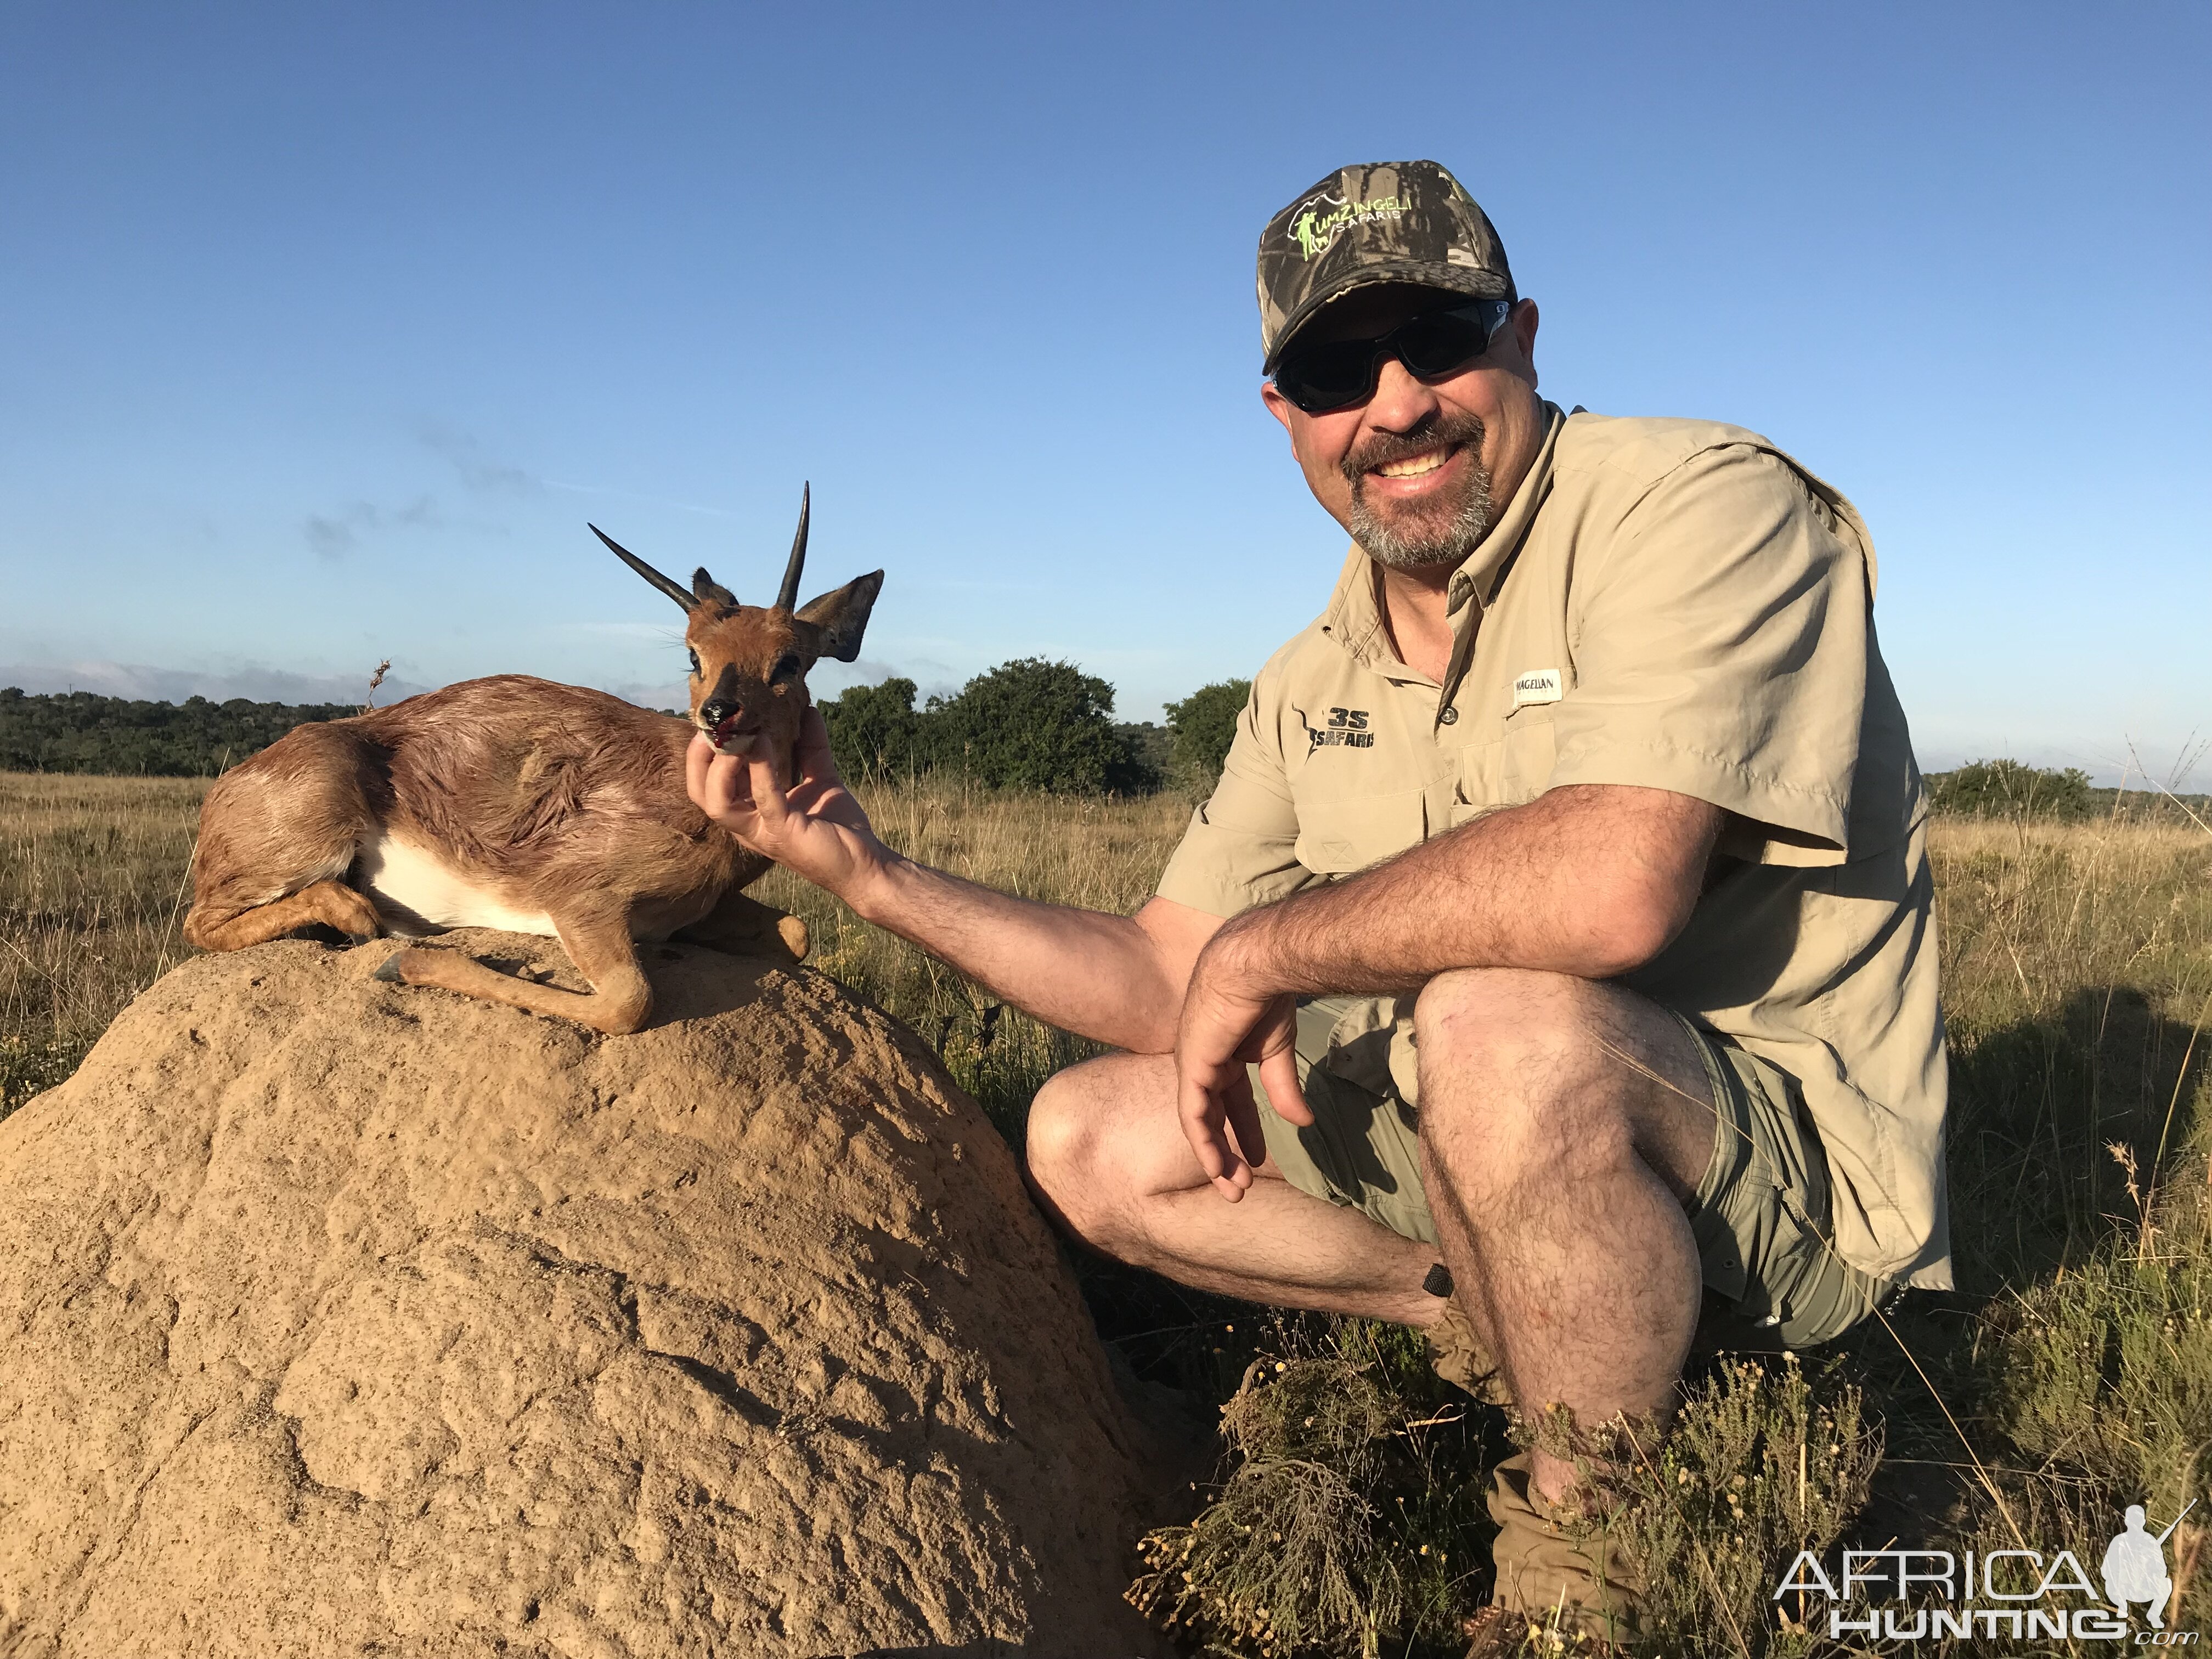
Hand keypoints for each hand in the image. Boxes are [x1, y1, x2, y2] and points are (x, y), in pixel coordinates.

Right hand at [686, 707, 888, 898]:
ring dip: (723, 764)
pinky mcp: (783, 833)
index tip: (718, 718)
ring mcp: (761, 831)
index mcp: (749, 811)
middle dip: (700, 756)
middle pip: (700, 791)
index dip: (704, 750)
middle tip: (717, 723)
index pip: (708, 782)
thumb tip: (809, 709)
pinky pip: (763, 797)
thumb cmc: (838, 828)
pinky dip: (761, 769)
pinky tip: (766, 742)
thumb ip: (810, 747)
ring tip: (739, 733)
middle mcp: (746, 824)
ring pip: (717, 800)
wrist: (866, 865)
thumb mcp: (819, 778)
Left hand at [1174, 926, 1310, 1201]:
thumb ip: (1282, 1088)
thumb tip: (1303, 1123)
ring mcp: (1193, 1066)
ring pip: (1199, 1123)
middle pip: (1210, 1117)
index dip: (1245, 1131)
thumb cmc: (1267, 998)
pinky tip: (1216, 1169)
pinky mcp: (1190, 1068)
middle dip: (1226, 1153)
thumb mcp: (1277, 1051)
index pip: (1230, 1101)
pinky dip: (1204, 1144)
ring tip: (1233, 1188)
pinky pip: (1193, 1116)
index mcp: (1223, 1055)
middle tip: (1241, 1186)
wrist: (1255, 968)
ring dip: (1215, 1158)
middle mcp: (1203, 1063)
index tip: (1259, 1159)